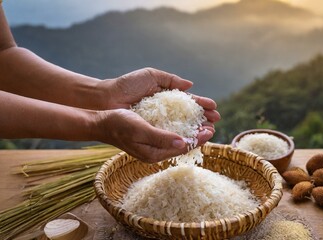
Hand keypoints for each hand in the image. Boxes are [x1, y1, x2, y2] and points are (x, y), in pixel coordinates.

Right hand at [96, 109, 213, 162]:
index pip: (182, 148)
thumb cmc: (119, 124)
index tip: (211, 130)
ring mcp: (153, 144)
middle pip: (183, 144)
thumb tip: (183, 142)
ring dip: (192, 130)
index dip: (198, 139)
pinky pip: (171, 134)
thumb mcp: (140, 129)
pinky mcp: (151, 136)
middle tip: (213, 124)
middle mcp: (156, 151)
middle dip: (199, 135)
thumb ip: (161, 137)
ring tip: (205, 121)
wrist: (101, 122)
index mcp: (155, 153)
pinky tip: (188, 120)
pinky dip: (182, 127)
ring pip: (179, 138)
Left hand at [101, 67, 219, 132]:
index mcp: (165, 100)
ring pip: (181, 130)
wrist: (107, 98)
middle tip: (215, 121)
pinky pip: (169, 137)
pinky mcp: (150, 135)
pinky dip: (182, 138)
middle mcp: (164, 115)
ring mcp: (157, 126)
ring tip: (209, 131)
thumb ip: (171, 80)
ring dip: (196, 131)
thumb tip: (190, 85)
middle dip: (203, 120)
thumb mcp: (151, 77)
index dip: (201, 107)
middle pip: (188, 119)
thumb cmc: (127, 86)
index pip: (188, 105)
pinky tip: (192, 138)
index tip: (214, 109)